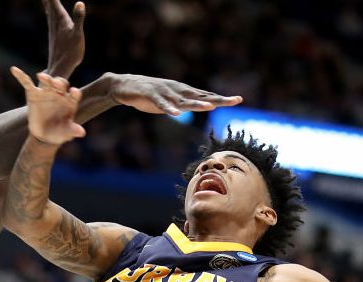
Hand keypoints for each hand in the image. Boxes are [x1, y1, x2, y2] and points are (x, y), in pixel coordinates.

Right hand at [11, 67, 85, 144]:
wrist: (45, 135)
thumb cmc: (59, 132)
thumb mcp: (67, 132)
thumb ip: (73, 130)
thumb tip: (81, 132)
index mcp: (71, 102)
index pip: (75, 94)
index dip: (75, 93)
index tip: (73, 92)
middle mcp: (60, 94)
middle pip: (61, 84)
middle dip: (59, 83)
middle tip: (57, 83)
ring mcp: (47, 93)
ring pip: (47, 82)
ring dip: (46, 78)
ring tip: (42, 76)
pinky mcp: (33, 94)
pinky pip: (27, 83)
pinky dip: (21, 76)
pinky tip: (14, 69)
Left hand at [43, 0, 85, 77]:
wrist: (60, 68)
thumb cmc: (70, 52)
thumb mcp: (78, 34)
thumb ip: (78, 18)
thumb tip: (80, 2)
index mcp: (60, 19)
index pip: (52, 1)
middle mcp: (54, 22)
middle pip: (48, 4)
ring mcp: (53, 28)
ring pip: (49, 10)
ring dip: (47, 2)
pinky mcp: (55, 34)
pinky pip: (51, 17)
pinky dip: (50, 10)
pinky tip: (51, 13)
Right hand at [107, 74, 242, 115]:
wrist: (123, 86)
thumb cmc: (150, 95)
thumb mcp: (172, 101)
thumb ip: (186, 105)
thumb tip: (202, 108)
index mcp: (183, 92)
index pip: (206, 96)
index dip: (222, 98)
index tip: (239, 99)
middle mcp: (177, 90)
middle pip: (201, 96)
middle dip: (218, 99)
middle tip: (235, 100)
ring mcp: (165, 93)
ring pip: (183, 100)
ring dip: (197, 104)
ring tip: (211, 107)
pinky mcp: (150, 96)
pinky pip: (161, 104)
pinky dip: (169, 109)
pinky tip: (176, 114)